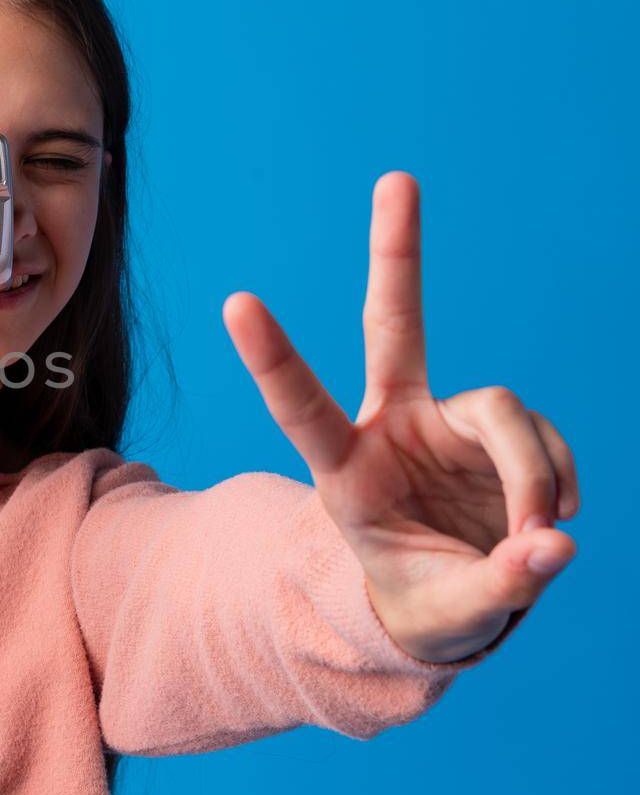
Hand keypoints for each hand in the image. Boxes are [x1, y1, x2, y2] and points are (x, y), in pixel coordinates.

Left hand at [223, 172, 578, 662]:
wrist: (453, 603)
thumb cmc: (424, 603)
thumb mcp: (446, 616)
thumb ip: (495, 587)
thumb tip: (553, 546)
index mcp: (345, 471)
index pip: (302, 409)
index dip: (273, 358)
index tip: (236, 301)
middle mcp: (394, 427)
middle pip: (395, 327)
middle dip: (399, 254)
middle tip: (398, 178)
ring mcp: (450, 422)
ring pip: (504, 412)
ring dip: (533, 474)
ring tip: (538, 537)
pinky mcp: (501, 432)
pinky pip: (545, 441)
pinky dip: (558, 483)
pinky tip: (549, 524)